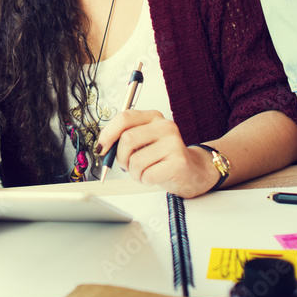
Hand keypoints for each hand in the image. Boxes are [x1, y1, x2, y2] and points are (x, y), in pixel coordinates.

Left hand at [97, 109, 220, 197]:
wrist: (194, 171)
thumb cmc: (164, 157)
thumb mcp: (144, 141)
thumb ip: (125, 138)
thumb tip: (103, 145)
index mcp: (153, 117)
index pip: (124, 118)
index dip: (108, 133)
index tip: (102, 147)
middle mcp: (165, 126)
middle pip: (127, 139)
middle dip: (121, 157)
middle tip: (126, 165)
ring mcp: (174, 143)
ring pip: (136, 160)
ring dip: (134, 172)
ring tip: (143, 172)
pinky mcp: (179, 162)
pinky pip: (148, 174)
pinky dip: (145, 180)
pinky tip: (154, 178)